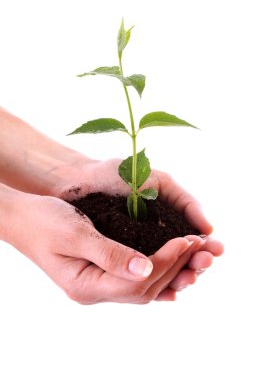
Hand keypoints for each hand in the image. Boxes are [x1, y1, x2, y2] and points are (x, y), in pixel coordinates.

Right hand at [50, 158, 223, 300]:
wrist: (23, 218)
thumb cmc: (43, 221)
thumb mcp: (75, 233)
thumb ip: (109, 253)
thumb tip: (146, 268)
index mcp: (86, 285)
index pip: (137, 281)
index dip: (166, 261)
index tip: (187, 239)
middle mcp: (94, 291)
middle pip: (146, 287)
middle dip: (176, 265)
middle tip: (200, 244)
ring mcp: (98, 285)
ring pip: (144, 285)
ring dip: (171, 267)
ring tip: (194, 250)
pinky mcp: (101, 273)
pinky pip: (136, 278)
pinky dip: (158, 267)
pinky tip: (173, 258)